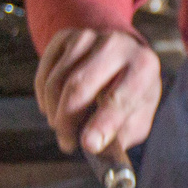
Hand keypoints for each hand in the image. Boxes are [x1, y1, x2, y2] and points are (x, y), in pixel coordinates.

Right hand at [35, 26, 162, 155]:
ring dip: (53, 112)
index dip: (102, 124)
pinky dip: (44, 97)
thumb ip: (121, 134)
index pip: (119, 98)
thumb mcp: (138, 114)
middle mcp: (117, 45)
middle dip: (67, 122)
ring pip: (56, 81)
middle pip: (78, 87)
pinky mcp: (65, 37)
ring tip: (62, 126)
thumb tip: (99, 151)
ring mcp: (88, 37)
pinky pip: (44, 73)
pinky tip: (54, 106)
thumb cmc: (131, 91)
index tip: (88, 144)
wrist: (122, 52)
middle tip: (67, 142)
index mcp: (143, 66)